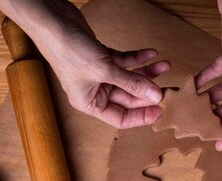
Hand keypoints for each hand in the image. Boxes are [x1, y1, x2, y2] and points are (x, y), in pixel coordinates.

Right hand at [0, 0, 170, 128]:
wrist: (53, 22)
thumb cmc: (69, 50)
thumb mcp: (105, 70)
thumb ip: (132, 84)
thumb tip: (155, 96)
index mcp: (90, 104)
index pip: (121, 118)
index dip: (142, 115)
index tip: (161, 111)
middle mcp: (94, 92)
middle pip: (128, 97)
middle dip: (147, 91)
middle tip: (168, 87)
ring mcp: (98, 74)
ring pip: (128, 78)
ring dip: (146, 72)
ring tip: (165, 66)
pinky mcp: (100, 57)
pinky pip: (124, 62)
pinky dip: (137, 58)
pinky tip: (152, 54)